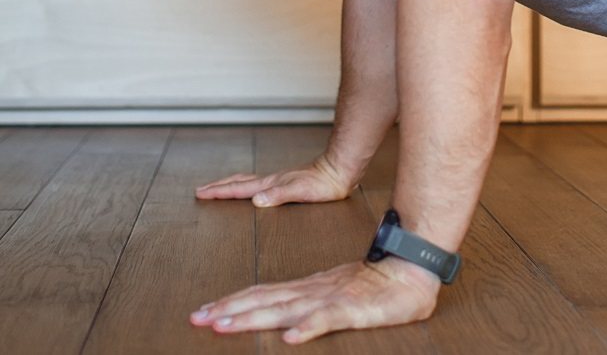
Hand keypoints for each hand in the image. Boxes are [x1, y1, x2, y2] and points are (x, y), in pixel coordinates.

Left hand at [189, 258, 439, 344]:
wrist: (409, 270)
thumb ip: (309, 307)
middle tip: (197, 318)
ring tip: (225, 326)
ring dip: (253, 317)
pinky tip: (293, 337)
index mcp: (306, 289)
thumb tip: (284, 322)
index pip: (261, 294)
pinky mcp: (352, 310)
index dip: (232, 303)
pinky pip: (328, 319)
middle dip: (228, 310)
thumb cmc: (375, 286)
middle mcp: (310, 292)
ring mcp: (330, 300)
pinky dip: (309, 327)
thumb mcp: (334, 296)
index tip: (205, 312)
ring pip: (285, 309)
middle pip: (263, 300)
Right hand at [195, 154, 355, 207]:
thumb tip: (256, 201)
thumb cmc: (323, 184)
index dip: (219, 191)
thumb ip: (278, 195)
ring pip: (246, 182)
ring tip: (218, 188)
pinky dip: (246, 187)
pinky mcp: (286, 184)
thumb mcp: (300, 192)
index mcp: (270, 184)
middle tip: (201, 190)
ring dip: (230, 185)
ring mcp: (277, 181)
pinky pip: (258, 185)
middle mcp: (270, 181)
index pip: (238, 189)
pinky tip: (251, 191)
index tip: (201, 193)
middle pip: (238, 182)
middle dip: (218, 186)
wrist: (339, 172)